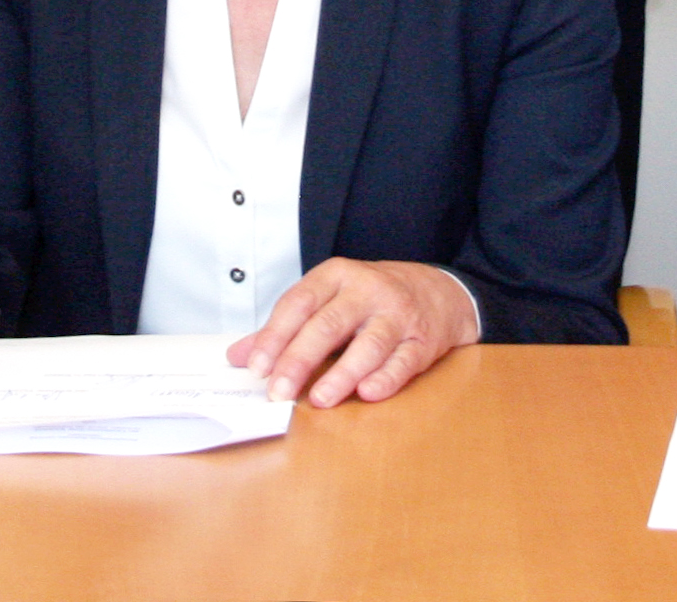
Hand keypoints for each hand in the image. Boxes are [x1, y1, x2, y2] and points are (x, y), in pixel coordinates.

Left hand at [228, 259, 479, 407]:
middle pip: (328, 325)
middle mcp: (367, 291)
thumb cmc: (371, 300)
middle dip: (300, 360)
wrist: (439, 291)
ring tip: (320, 399)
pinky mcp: (423, 340)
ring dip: (342, 373)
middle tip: (278, 392)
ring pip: (368, 344)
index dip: (275, 336)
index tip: (255, 367)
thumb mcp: (328, 300)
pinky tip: (367, 393)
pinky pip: (403, 361)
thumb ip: (284, 328)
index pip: (299, 303)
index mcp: (337, 276)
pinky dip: (386, 378)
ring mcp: (398, 315)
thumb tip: (237, 356)